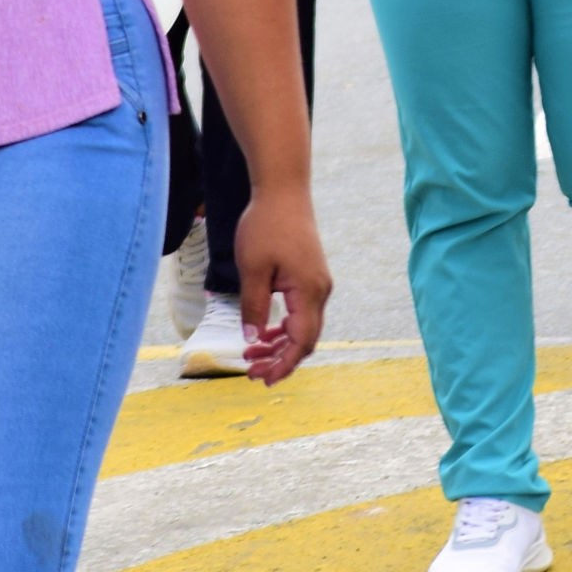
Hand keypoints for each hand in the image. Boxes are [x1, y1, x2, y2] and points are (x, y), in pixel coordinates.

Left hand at [231, 190, 332, 384]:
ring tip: (251, 355)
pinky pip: (301, 312)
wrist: (283, 191)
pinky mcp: (310, 277)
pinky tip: (264, 332)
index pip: (302, 342)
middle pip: (305, 339)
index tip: (264, 380)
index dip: (284, 365)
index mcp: (308, 292)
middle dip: (279, 359)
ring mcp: (317, 284)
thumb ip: (253, 307)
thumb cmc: (265, 226)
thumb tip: (252, 340)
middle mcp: (320, 291)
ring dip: (279, 344)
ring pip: (303, 327)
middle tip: (251, 372)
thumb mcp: (252, 268)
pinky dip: (284, 326)